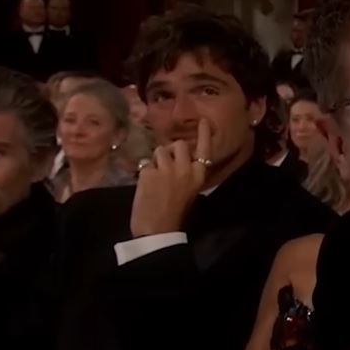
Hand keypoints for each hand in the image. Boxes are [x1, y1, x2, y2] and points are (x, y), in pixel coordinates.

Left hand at [130, 119, 210, 237]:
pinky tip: (146, 185)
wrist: (157, 229)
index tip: (202, 121)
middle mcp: (185, 168)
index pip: (204, 148)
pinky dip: (145, 172)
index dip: (203, 134)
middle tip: (167, 162)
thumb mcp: (189, 191)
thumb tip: (177, 157)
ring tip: (155, 176)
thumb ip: (186, 172)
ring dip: (156, 160)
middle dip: (171, 150)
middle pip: (178, 144)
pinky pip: (146, 164)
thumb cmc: (175, 213)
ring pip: (159, 150)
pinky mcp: (149, 172)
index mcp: (198, 175)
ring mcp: (166, 169)